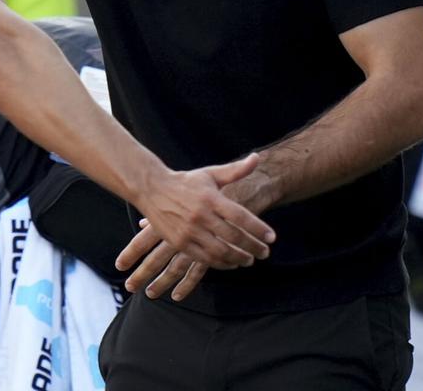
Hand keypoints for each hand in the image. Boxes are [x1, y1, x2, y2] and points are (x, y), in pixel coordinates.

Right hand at [124, 154, 274, 276]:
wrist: (151, 188)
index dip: (258, 229)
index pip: (241, 217)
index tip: (271, 238)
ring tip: (249, 260)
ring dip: (238, 259)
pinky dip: (221, 263)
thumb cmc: (185, 181)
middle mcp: (200, 215)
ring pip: (220, 251)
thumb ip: (235, 170)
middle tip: (265, 253)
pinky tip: (230, 263)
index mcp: (210, 198)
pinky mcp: (179, 242)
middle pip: (234, 237)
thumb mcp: (209, 174)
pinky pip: (204, 258)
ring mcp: (189, 230)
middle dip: (253, 248)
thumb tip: (256, 158)